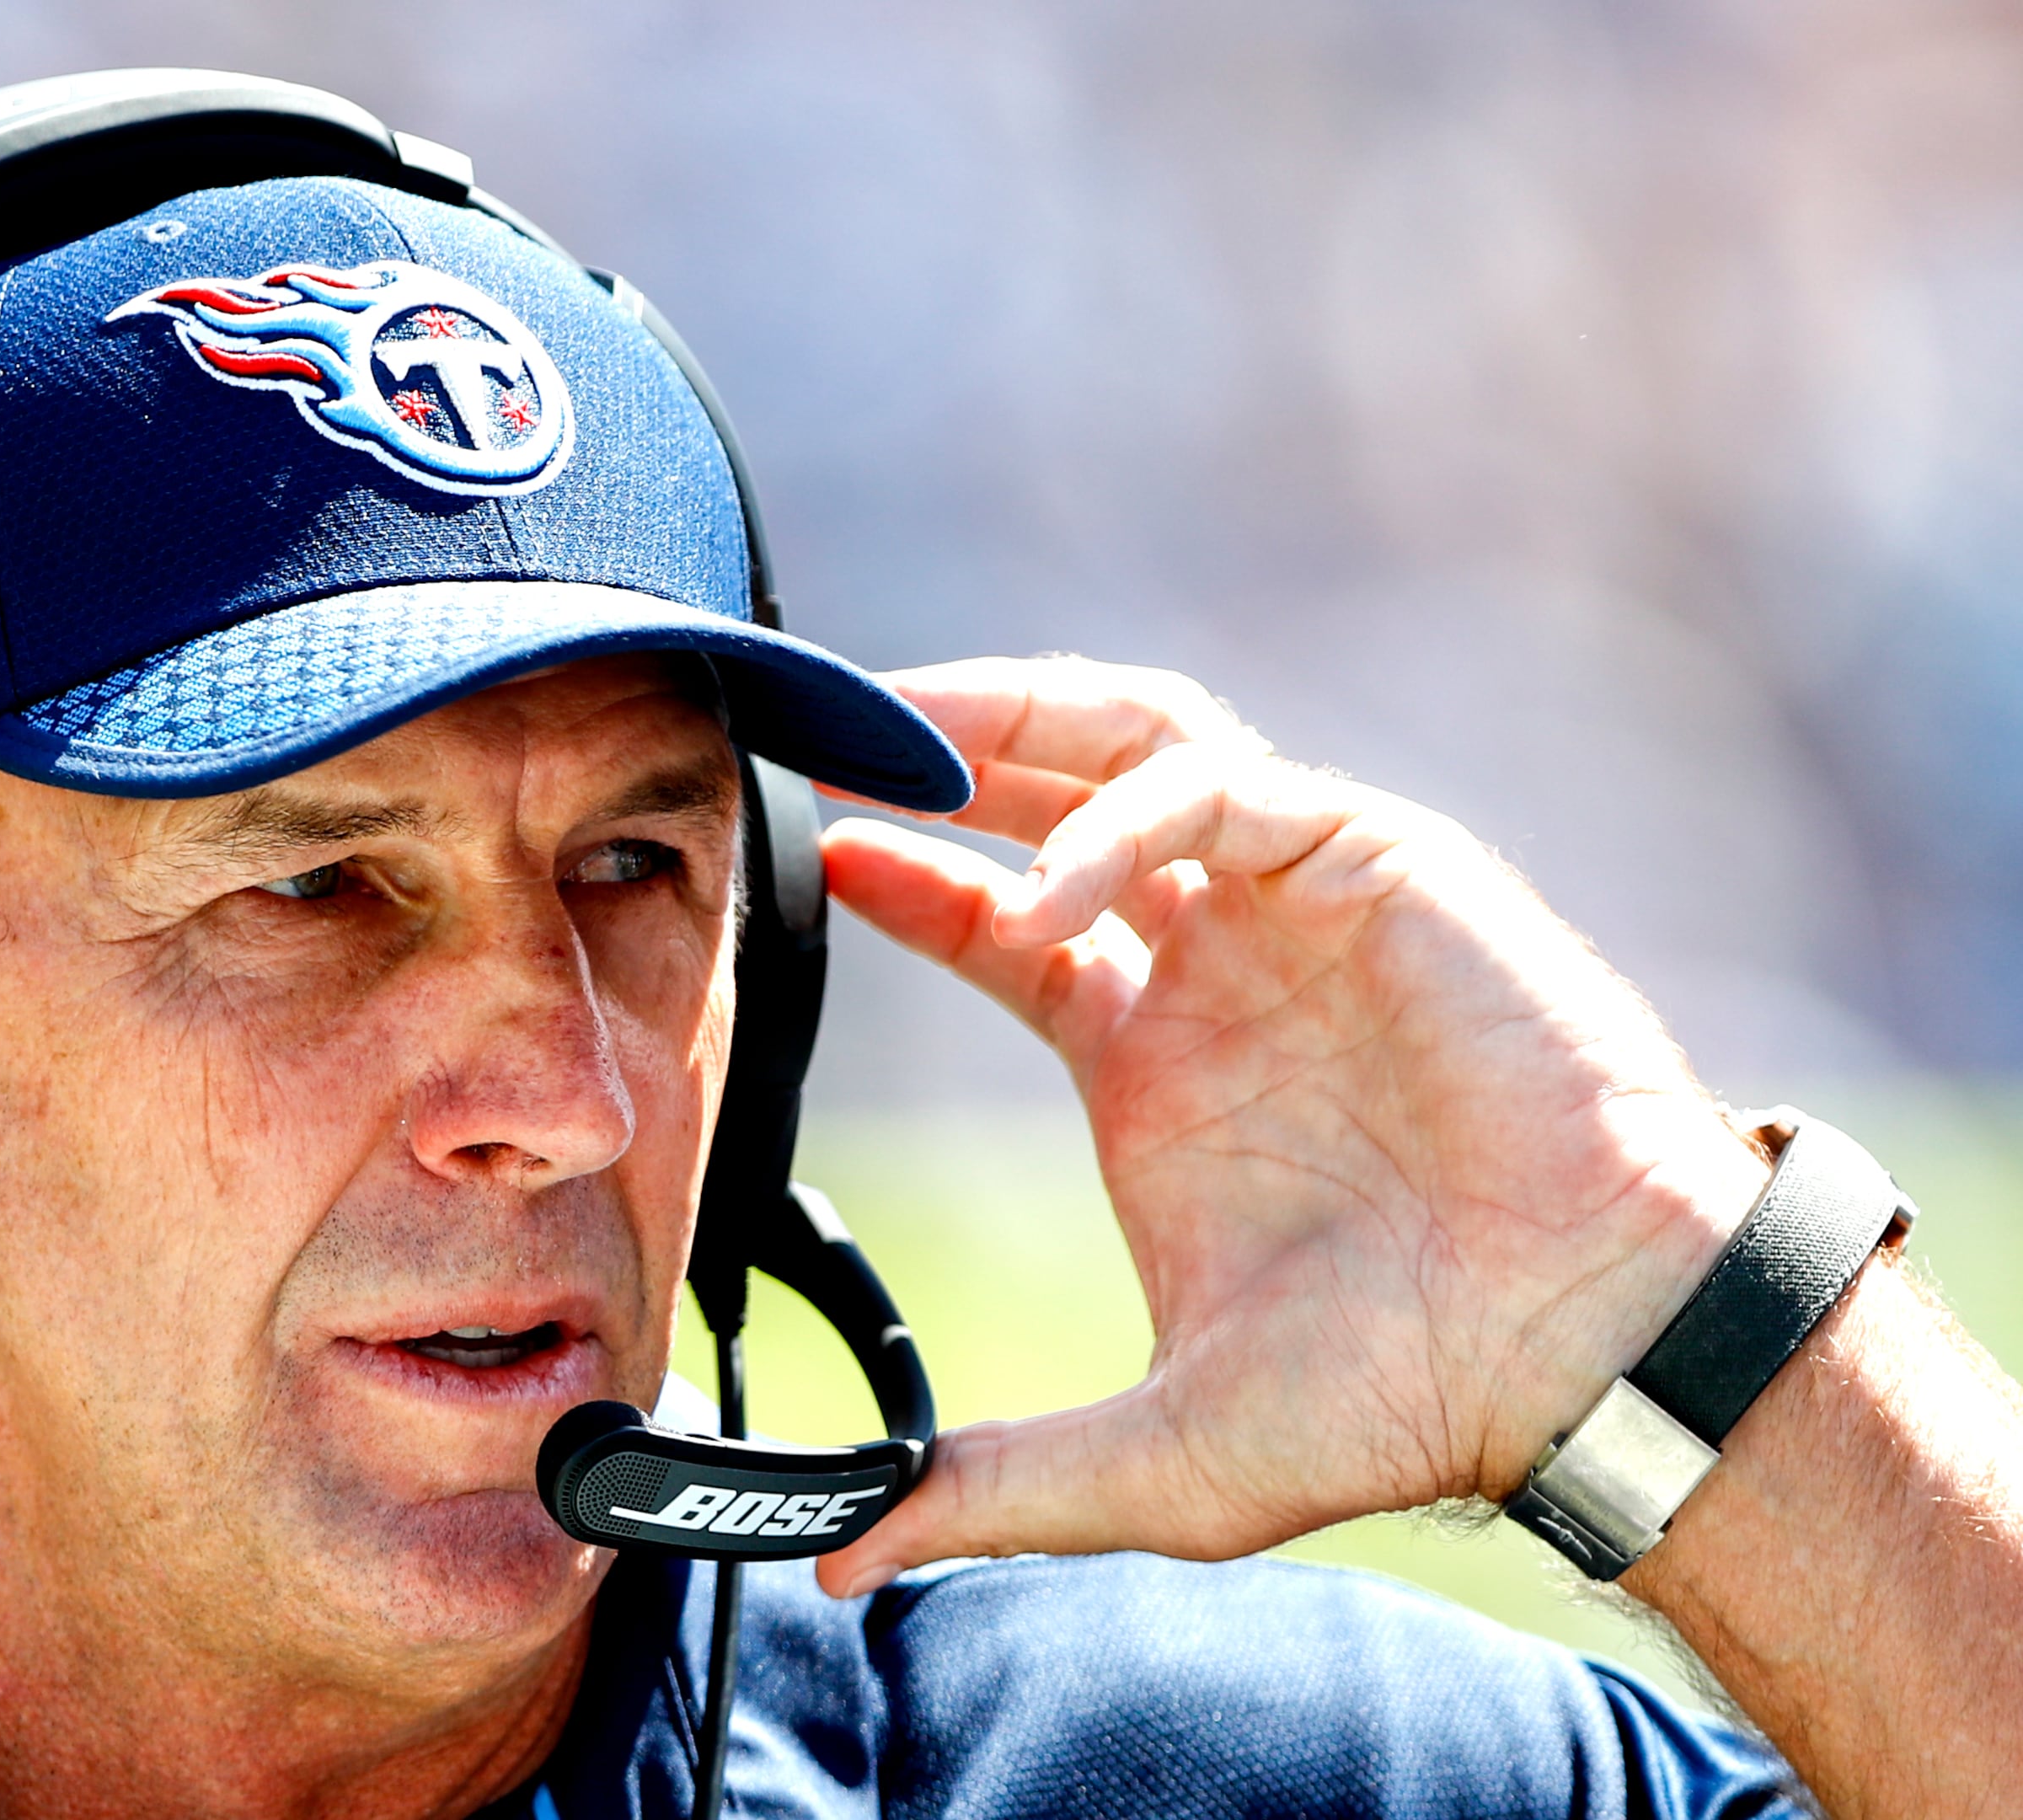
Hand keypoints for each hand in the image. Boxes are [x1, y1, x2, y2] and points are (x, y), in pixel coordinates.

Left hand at [813, 656, 1772, 1594]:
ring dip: (1018, 722)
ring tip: (906, 733)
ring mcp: (1294, 901)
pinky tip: (1052, 893)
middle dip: (945, 751)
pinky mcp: (1378, 865)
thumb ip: (995, 1489)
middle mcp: (1214, 956)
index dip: (906, 878)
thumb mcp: (1159, 1456)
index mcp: (1152, 1052)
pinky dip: (1129, 816)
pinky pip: (1229, 788)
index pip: (999, 919)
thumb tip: (841, 1564)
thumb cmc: (1401, 1395)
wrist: (1582, 1357)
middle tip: (827, 737)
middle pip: (1053, 789)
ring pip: (1139, 738)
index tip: (811, 857)